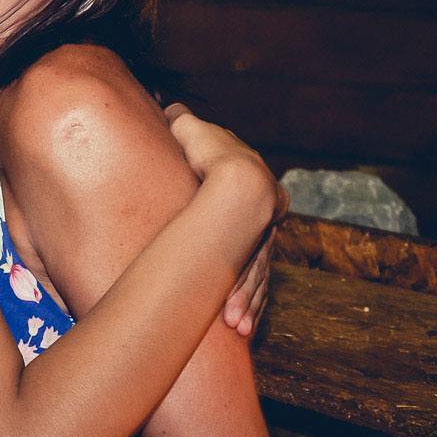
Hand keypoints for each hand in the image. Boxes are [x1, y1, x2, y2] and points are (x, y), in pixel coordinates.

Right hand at [165, 103, 286, 334]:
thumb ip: (181, 124)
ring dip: (244, 303)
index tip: (230, 261)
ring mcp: (264, 239)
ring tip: (234, 327)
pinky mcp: (256, 254)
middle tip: (233, 317)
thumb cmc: (210, 150)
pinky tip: (239, 327)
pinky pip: (252, 285)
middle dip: (244, 288)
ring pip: (255, 277)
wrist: (232, 174)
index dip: (239, 245)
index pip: (251, 224)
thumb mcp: (191, 132)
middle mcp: (268, 219)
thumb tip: (167, 108)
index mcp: (260, 192)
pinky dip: (246, 304)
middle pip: (256, 258)